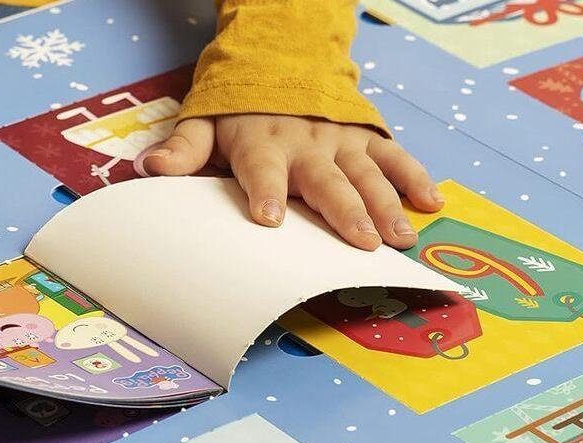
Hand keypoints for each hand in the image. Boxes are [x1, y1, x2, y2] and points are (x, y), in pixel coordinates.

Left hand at [140, 114, 443, 250]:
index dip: (267, 190)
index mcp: (261, 143)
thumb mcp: (203, 122)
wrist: (279, 60)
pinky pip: (394, 156)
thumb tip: (151, 168)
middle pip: (327, 180)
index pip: (262, 168)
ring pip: (367, 174)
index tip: (270, 217)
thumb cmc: (237, 109)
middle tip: (362, 242)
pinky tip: (431, 203)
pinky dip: (414, 178)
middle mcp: (305, 144)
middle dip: (345, 211)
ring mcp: (340, 141)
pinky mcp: (365, 138)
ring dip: (386, 205)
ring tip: (400, 238)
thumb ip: (184, 150)